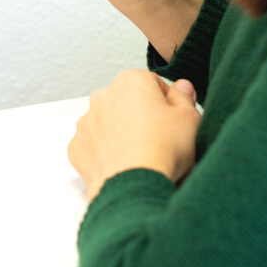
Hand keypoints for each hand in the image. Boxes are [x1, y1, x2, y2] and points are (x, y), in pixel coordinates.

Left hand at [68, 70, 200, 199]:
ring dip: (121, 132)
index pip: (152, 83)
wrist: (134, 184)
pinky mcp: (77, 146)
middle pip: (127, 101)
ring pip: (107, 122)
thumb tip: (182, 87)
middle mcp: (103, 96)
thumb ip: (184, 97)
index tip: (174, 118)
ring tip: (140, 154)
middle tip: (159, 138)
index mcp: (131, 82)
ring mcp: (87, 121)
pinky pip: (94, 145)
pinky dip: (105, 152)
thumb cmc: (163, 148)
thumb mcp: (189, 118)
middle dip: (140, 115)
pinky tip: (122, 163)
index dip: (167, 102)